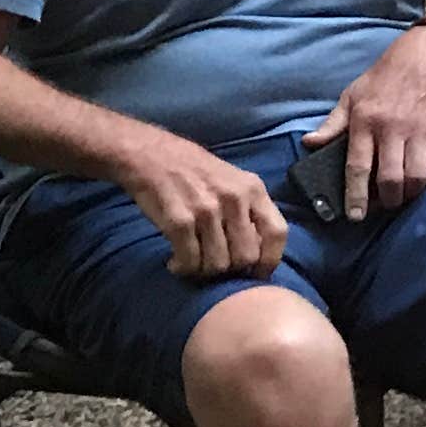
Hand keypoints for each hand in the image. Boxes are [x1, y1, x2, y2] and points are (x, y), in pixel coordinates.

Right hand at [119, 131, 289, 280]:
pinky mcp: (179, 219)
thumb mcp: (233, 180)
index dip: (269, 261)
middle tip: (214, 265)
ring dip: (204, 271)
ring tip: (193, 262)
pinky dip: (183, 268)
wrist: (148, 153)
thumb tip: (258, 253)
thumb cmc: (193, 170)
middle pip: (246, 256)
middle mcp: (234, 198)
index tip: (256, 274)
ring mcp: (207, 209)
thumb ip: (249, 211)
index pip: (277, 233)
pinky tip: (175, 261)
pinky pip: (190, 260)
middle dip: (231, 269)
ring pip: (218, 264)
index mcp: (252, 188)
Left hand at [319, 24, 425, 218]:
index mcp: (365, 121)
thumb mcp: (352, 95)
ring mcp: (418, 132)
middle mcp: (392, 129)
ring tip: (400, 196)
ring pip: (416, 178)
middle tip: (381, 206)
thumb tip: (309, 144)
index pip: (358, 166)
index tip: (354, 215)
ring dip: (408, 195)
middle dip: (386, 201)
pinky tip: (419, 181)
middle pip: (390, 179)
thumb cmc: (383, 77)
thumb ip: (332, 123)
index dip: (356, 195)